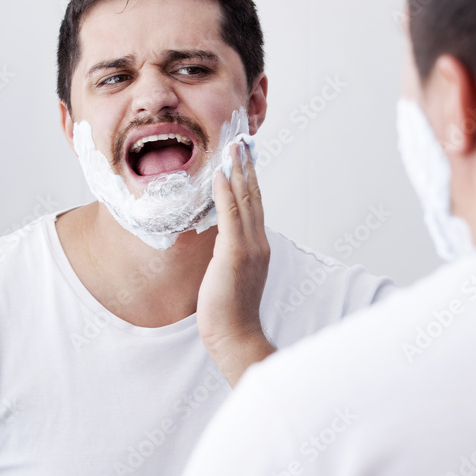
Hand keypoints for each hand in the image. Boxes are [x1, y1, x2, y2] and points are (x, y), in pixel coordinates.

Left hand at [196, 142, 274, 385]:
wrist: (235, 336)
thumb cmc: (228, 312)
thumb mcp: (228, 276)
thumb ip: (227, 254)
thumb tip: (217, 239)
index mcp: (258, 247)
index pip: (254, 206)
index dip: (250, 179)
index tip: (244, 156)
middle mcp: (259, 243)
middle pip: (254, 196)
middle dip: (247, 166)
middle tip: (241, 139)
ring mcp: (250, 248)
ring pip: (246, 200)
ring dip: (239, 170)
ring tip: (234, 146)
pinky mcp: (236, 254)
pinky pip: (231, 216)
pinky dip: (227, 192)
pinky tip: (222, 174)